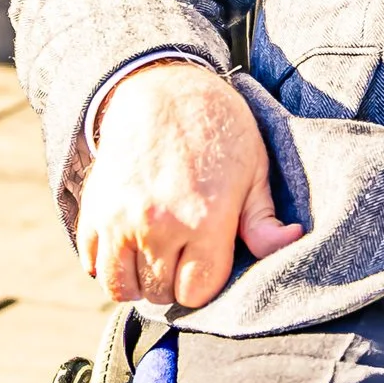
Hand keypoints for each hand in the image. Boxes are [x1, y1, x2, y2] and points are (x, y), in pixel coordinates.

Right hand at [76, 61, 303, 309]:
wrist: (162, 89)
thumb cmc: (217, 131)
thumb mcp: (253, 170)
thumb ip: (264, 220)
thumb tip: (291, 244)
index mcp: (205, 220)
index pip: (197, 292)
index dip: (203, 285)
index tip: (205, 266)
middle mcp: (159, 225)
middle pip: (160, 293)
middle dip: (172, 285)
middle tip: (180, 260)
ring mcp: (120, 219)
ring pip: (121, 287)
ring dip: (137, 283)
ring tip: (151, 263)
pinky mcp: (93, 210)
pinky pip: (92, 264)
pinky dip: (106, 265)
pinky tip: (127, 249)